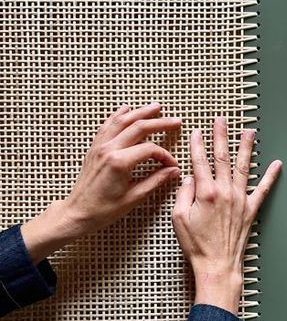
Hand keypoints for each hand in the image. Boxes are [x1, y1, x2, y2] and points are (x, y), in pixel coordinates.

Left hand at [21, 103, 180, 262]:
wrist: (77, 213)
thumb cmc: (103, 210)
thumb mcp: (134, 198)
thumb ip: (155, 181)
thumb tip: (173, 171)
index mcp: (119, 162)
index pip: (150, 149)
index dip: (165, 156)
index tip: (171, 165)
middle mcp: (109, 149)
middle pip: (138, 127)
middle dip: (159, 123)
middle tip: (175, 121)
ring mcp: (100, 146)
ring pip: (122, 121)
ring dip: (140, 112)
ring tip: (155, 107)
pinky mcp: (94, 148)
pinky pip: (107, 125)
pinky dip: (118, 115)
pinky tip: (126, 109)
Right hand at [172, 117, 281, 314]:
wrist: (217, 264)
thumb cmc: (196, 244)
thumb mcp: (179, 219)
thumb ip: (183, 195)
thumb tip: (188, 178)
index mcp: (205, 193)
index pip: (200, 162)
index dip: (198, 145)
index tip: (197, 131)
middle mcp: (225, 192)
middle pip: (222, 158)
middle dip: (221, 136)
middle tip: (221, 120)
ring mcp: (240, 199)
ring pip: (243, 167)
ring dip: (246, 147)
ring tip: (249, 131)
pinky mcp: (250, 209)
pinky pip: (263, 189)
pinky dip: (270, 175)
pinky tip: (277, 163)